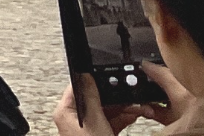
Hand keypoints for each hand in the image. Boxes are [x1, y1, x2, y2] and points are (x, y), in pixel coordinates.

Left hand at [52, 67, 187, 134]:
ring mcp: (88, 128)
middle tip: (130, 93)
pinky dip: (123, 119)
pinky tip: (135, 114)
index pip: (78, 87)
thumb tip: (86, 74)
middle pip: (96, 99)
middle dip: (115, 97)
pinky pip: (112, 122)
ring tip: (138, 106)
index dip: (94, 79)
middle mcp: (74, 119)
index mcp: (66, 112)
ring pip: (107, 111)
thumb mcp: (95, 121)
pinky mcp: (100, 135)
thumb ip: (91, 97)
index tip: (108, 74)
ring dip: (123, 108)